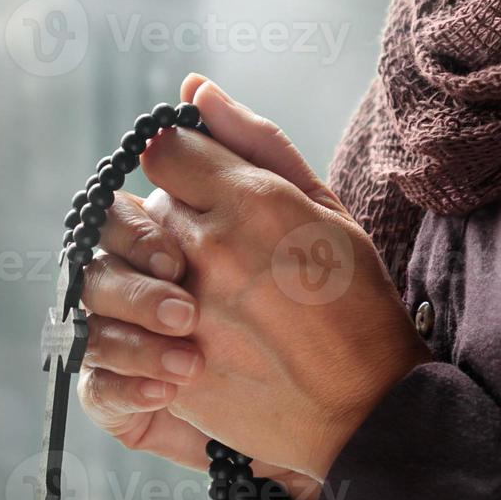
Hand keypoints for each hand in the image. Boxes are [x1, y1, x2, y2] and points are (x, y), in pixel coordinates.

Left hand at [76, 74, 428, 486]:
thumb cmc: (356, 303)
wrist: (367, 410)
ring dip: (160, 276)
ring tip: (210, 298)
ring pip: (134, 267)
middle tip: (219, 254)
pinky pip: (133, 328)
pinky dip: (155, 330)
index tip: (207, 191)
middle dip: (175, 223)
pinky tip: (204, 339)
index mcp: (253, 200)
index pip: (164, 151)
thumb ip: (256, 143)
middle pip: (146, 207)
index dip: (183, 169)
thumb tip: (193, 89)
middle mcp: (211, 247)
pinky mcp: (171, 363)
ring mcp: (187, 309)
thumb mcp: (325, 208)